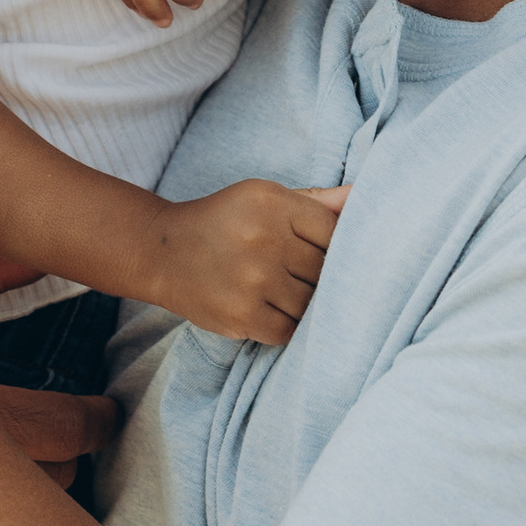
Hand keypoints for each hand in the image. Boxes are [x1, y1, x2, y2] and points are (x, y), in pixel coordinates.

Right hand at [139, 180, 346, 342]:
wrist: (162, 251)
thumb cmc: (225, 221)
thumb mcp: (265, 198)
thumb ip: (317, 200)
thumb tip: (363, 194)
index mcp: (273, 203)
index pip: (334, 231)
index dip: (334, 247)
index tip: (320, 252)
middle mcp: (263, 239)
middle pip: (324, 270)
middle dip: (318, 277)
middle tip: (299, 274)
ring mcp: (252, 280)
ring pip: (310, 304)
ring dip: (303, 304)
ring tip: (283, 292)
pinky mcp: (241, 315)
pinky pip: (288, 331)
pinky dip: (286, 326)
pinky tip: (270, 310)